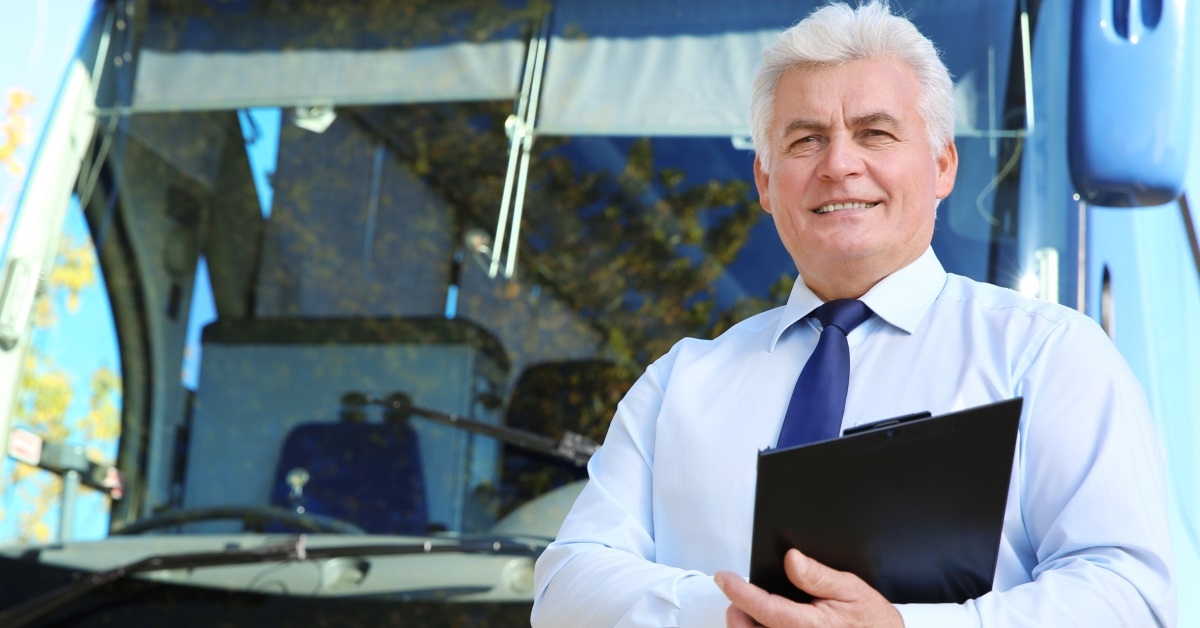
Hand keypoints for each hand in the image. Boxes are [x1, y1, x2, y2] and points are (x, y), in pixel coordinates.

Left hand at [714, 549, 902, 627]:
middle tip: (735, 593)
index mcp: (811, 626)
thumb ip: (818, 576)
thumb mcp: (851, 589)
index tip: (724, 577)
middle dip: (736, 611)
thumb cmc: (873, 622)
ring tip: (745, 608)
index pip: (763, 608)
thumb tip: (792, 559)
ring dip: (746, 625)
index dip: (738, 591)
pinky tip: (764, 622)